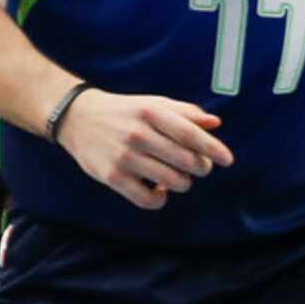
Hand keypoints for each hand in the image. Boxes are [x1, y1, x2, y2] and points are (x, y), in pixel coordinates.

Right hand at [54, 88, 232, 208]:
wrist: (77, 118)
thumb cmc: (123, 112)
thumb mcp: (153, 104)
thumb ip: (184, 112)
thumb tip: (215, 123)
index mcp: (151, 112)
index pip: (191, 134)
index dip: (213, 149)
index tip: (227, 160)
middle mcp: (138, 134)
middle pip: (186, 161)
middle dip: (200, 168)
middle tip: (199, 168)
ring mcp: (124, 157)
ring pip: (172, 181)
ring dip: (183, 183)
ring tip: (178, 177)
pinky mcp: (112, 177)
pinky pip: (148, 199)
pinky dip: (161, 198)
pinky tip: (159, 189)